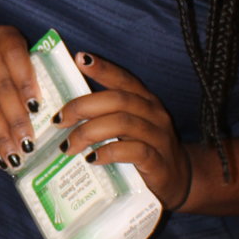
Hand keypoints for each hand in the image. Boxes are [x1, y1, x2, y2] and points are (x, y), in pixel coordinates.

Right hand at [0, 25, 41, 168]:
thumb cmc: (3, 54)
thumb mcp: (18, 49)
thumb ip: (36, 69)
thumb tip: (61, 107)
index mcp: (4, 36)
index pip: (15, 57)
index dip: (25, 83)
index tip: (36, 108)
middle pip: (0, 88)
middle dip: (15, 120)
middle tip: (28, 144)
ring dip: (1, 137)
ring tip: (15, 157)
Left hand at [56, 52, 192, 210]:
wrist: (178, 180)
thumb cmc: (145, 149)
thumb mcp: (129, 128)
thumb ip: (106, 116)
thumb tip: (65, 112)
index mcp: (145, 101)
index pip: (124, 79)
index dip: (103, 68)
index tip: (80, 58)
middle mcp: (154, 114)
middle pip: (118, 100)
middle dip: (83, 107)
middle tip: (59, 120)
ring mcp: (159, 138)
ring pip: (123, 123)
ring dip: (89, 132)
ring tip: (68, 145)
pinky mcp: (158, 163)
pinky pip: (134, 152)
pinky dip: (109, 152)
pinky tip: (92, 158)